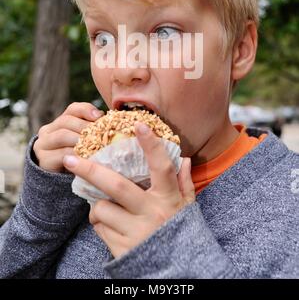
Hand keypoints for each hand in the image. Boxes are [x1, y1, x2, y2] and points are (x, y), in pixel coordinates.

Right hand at [33, 102, 103, 171]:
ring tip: (95, 145)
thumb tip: (109, 121)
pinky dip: (77, 156)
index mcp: (60, 122)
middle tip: (100, 134)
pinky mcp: (43, 160)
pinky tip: (88, 158)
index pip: (73, 109)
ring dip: (80, 139)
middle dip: (85, 126)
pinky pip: (62, 154)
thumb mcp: (85, 143)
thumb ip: (93, 131)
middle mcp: (48, 130)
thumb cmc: (79, 160)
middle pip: (67, 121)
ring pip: (63, 135)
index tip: (99, 116)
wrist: (61, 184)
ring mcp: (42, 144)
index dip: (86, 110)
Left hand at [63, 122, 194, 257]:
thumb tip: (184, 159)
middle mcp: (152, 213)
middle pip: (116, 186)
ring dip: (97, 205)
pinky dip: (100, 223)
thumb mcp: (188, 207)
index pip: (161, 167)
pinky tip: (111, 225)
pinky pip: (99, 228)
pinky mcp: (122, 248)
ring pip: (102, 209)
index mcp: (169, 199)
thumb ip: (185, 183)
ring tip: (107, 208)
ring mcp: (135, 232)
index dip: (151, 145)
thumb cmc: (181, 233)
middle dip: (90, 170)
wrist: (176, 272)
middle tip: (71, 159)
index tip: (139, 124)